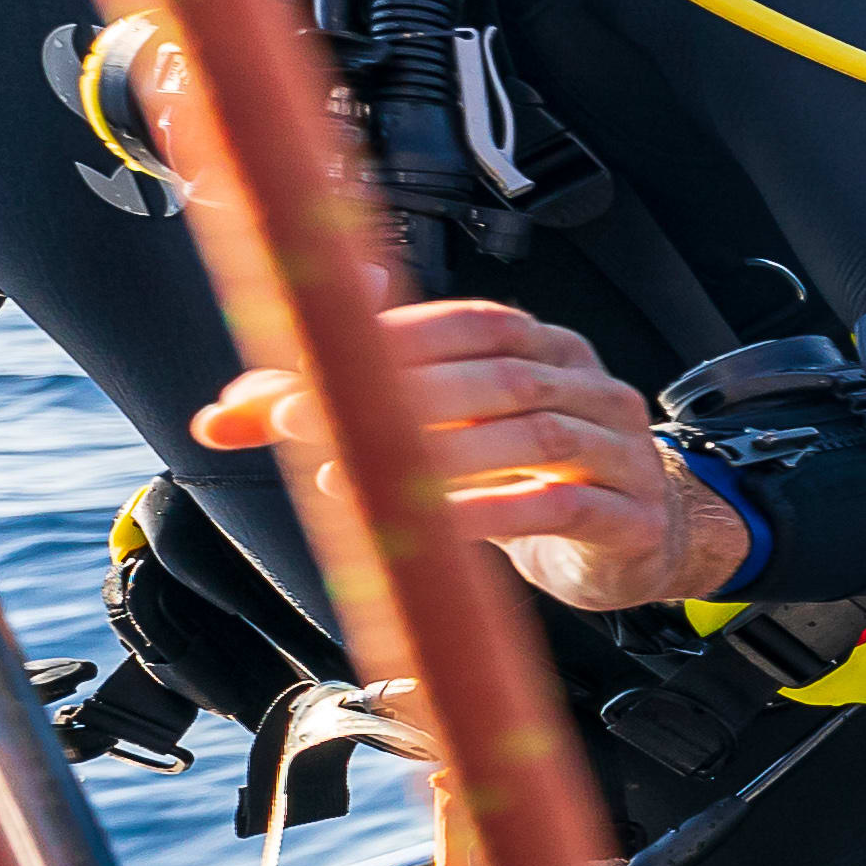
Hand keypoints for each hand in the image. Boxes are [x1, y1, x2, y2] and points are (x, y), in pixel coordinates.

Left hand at [193, 301, 754, 615]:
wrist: (644, 542)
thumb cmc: (531, 480)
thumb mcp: (442, 437)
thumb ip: (343, 413)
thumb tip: (220, 414)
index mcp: (547, 348)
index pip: (471, 324)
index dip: (390, 339)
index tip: (308, 367)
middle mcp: (591, 387)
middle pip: (498, 375)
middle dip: (397, 397)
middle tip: (307, 423)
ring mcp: (621, 450)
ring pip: (533, 435)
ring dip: (440, 455)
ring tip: (362, 479)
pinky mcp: (631, 517)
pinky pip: (562, 505)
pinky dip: (493, 513)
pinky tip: (439, 526)